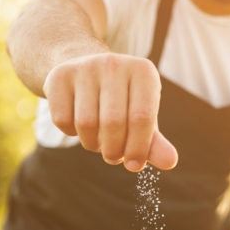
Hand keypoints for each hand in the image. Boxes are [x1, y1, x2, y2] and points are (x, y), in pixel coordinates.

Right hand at [43, 53, 177, 171]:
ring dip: (92, 144)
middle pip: (113, 123)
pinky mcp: (59, 76)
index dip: (138, 148)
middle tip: (113, 156)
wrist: (84, 70)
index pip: (142, 118)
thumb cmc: (121, 100)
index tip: (134, 166)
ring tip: (98, 141)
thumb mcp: (141, 116)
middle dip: (113, 150)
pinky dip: (70, 133)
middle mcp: (114, 63)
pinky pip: (63, 120)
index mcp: (143, 71)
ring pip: (86, 123)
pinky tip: (78, 125)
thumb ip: (154, 142)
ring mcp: (85, 67)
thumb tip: (169, 163)